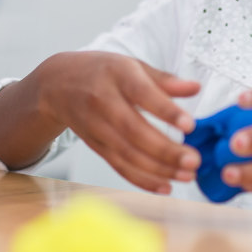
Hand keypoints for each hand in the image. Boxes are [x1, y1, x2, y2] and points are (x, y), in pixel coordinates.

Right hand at [32, 51, 201, 193]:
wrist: (56, 84)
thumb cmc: (101, 72)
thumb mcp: (131, 65)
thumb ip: (164, 79)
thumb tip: (195, 88)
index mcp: (117, 74)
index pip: (142, 94)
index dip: (165, 111)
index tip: (190, 125)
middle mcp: (103, 101)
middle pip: (134, 130)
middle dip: (165, 150)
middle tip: (193, 161)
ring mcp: (97, 126)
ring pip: (127, 153)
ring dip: (158, 169)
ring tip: (186, 175)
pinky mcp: (95, 145)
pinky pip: (118, 166)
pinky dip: (141, 179)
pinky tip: (165, 186)